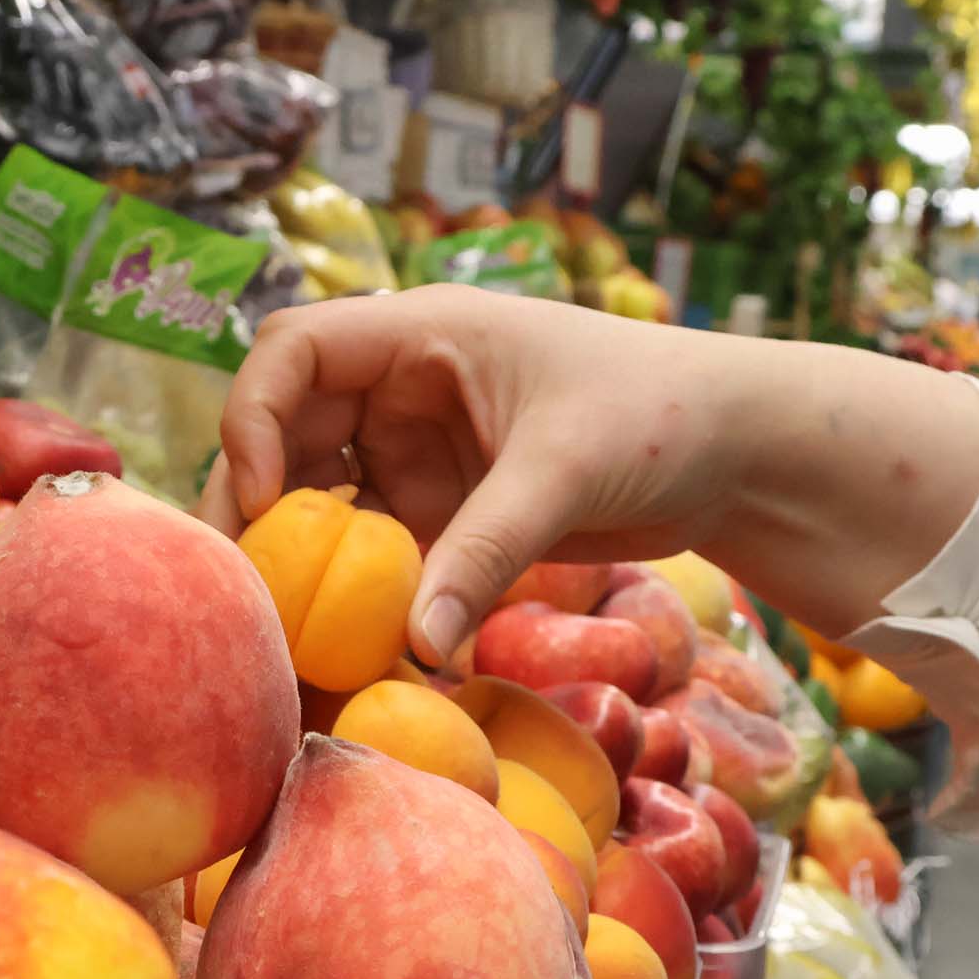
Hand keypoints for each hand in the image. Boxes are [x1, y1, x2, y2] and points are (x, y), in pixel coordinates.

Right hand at [204, 288, 740, 660]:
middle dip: (257, 501)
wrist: (739, 455)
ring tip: (278, 622)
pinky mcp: (446, 516)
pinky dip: (354, 594)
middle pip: (287, 432)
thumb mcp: (567, 473)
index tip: (270, 496)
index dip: (256, 415)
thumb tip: (416, 644)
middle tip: (240, 584)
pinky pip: (375, 554)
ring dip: (298, 555)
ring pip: (323, 500)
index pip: (294, 351)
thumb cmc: (662, 418)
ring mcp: (421, 455)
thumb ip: (486, 552)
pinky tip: (343, 644)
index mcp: (424, 334)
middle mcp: (405, 390)